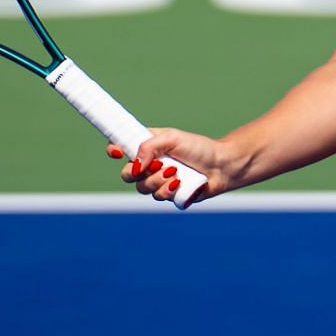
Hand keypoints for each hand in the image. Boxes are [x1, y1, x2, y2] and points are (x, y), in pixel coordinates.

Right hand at [107, 127, 233, 204]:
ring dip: (158, 180)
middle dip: (140, 172)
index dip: (114, 151)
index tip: (116, 152)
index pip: (122, 149)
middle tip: (159, 164)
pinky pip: (159, 198)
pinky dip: (168, 191)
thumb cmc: (199, 148)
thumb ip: (149, 146)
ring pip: (143, 188)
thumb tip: (134, 165)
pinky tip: (180, 183)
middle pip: (127, 175)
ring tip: (176, 172)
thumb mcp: (172, 138)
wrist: (222, 166)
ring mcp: (159, 182)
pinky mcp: (169, 195)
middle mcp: (150, 166)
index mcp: (148, 148)